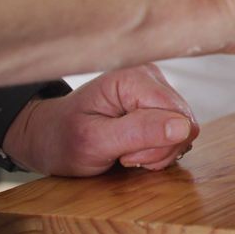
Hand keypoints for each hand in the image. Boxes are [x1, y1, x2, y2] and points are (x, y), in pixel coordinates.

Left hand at [2, 64, 198, 176]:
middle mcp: (150, 76)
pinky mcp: (160, 102)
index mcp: (133, 78)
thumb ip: (139, 132)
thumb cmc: (63, 138)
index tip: (124, 155)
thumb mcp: (94, 141)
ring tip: (127, 154)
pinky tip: (137, 149)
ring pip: (184, 128)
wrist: (50, 136)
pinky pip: (178, 130)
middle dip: (158, 149)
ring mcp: (157, 88)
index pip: (175, 114)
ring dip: (159, 151)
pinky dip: (160, 148)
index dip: (157, 143)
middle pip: (184, 121)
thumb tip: (184, 127)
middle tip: (124, 157)